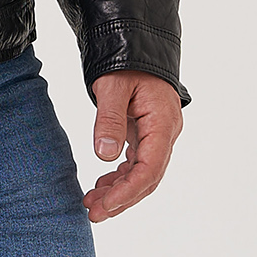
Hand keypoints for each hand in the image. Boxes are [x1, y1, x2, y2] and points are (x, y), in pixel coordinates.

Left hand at [84, 71, 182, 224]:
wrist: (135, 43)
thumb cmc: (126, 62)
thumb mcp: (113, 87)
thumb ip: (109, 121)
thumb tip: (104, 156)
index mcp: (163, 124)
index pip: (150, 169)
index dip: (128, 192)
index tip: (105, 206)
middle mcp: (165, 133)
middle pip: (148, 177)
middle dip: (122, 199)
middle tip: (93, 213)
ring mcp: (158, 135)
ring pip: (142, 174)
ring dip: (119, 191)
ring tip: (91, 203)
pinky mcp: (147, 134)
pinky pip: (137, 163)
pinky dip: (119, 177)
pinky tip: (101, 186)